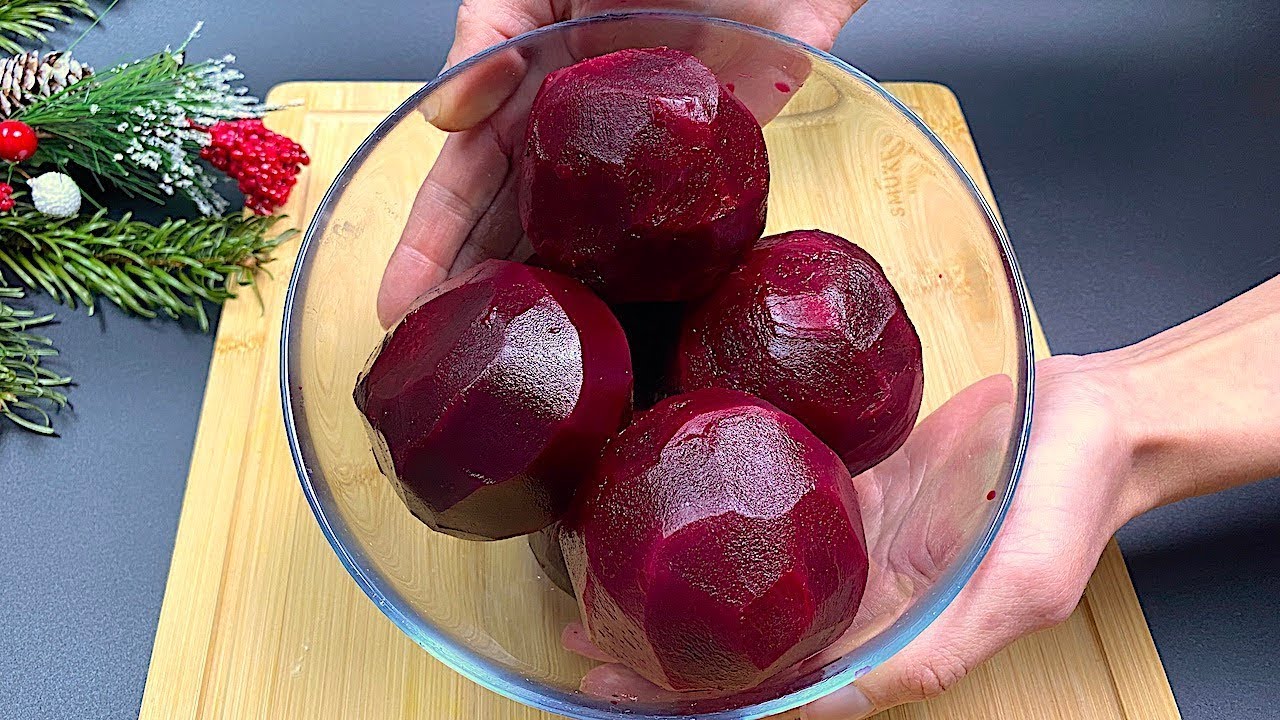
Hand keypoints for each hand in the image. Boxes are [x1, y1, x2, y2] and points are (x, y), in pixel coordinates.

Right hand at [376, 0, 867, 326]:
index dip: (430, 243)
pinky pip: (669, 247)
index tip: (397, 305)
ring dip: (548, 306)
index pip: (465, 181)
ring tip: (513, 367)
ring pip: (584, 252)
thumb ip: (490, 29)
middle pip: (516, 233)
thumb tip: (445, 117)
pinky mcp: (710, 182)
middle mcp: (580, 147)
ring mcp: (642, 172)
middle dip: (475, 295)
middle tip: (441, 359)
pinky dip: (643, 292)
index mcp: (531, 96)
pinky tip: (616, 335)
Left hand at [565, 356, 1144, 717]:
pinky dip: (726, 523)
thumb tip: (852, 697)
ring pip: (755, 581)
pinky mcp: (852, 490)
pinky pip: (778, 512)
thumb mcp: (1023, 582)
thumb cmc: (1072, 496)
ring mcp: (855, 545)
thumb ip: (942, 643)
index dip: (703, 698)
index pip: (784, 687)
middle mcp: (866, 600)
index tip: (621, 688)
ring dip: (686, 588)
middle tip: (585, 634)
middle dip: (669, 648)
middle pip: (752, 641)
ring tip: (606, 580)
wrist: (1094, 418)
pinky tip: (676, 512)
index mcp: (897, 636)